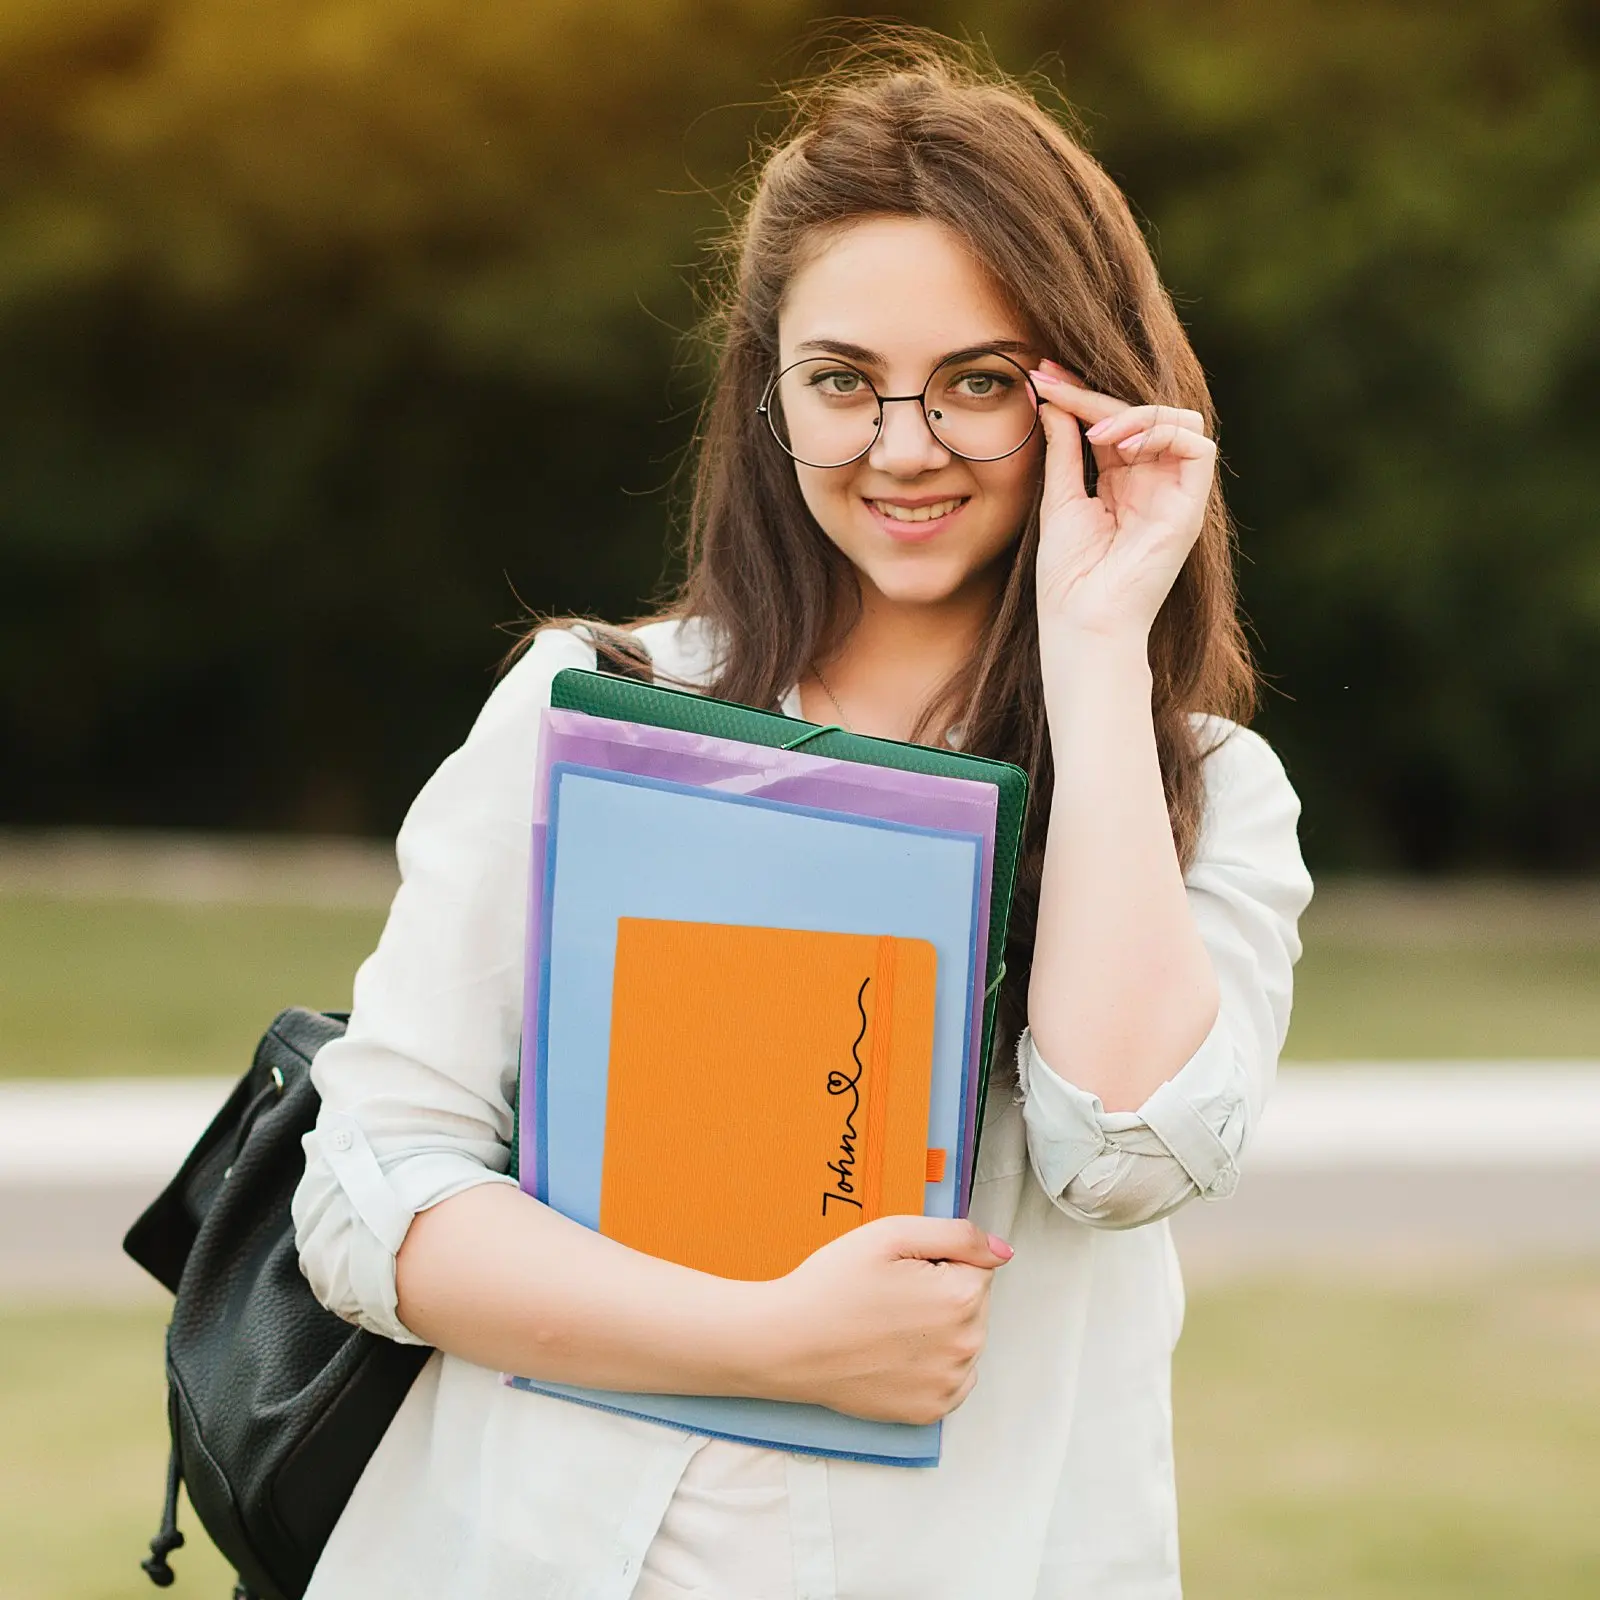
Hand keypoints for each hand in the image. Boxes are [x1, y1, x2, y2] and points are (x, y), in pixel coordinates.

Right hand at [759, 1215, 1012, 1424]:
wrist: (787, 1343)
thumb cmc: (832, 1285)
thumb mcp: (892, 1234)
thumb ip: (958, 1235)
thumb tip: (1002, 1252)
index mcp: (961, 1297)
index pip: (975, 1266)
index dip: (936, 1261)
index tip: (900, 1270)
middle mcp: (966, 1346)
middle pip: (972, 1303)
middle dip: (940, 1293)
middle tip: (888, 1294)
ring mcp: (949, 1384)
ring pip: (961, 1339)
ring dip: (937, 1329)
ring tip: (885, 1324)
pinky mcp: (929, 1410)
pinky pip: (949, 1377)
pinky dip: (929, 1363)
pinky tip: (891, 1352)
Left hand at [1027, 359, 1216, 641]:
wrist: (1082, 622)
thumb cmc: (1068, 576)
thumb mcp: (1059, 499)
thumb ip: (1062, 449)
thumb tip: (1050, 400)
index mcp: (1121, 482)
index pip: (1109, 422)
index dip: (1078, 395)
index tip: (1039, 376)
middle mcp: (1152, 482)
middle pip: (1141, 413)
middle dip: (1095, 393)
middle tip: (1051, 382)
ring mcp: (1174, 494)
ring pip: (1176, 420)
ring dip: (1133, 412)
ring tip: (1094, 429)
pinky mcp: (1190, 508)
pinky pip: (1199, 448)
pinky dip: (1163, 434)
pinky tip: (1122, 446)